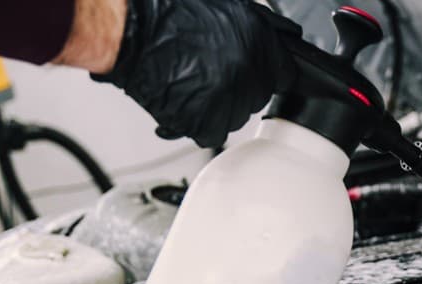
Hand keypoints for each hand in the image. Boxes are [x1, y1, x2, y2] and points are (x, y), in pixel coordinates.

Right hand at [89, 0, 301, 147]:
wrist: (133, 30)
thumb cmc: (172, 12)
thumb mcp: (230, 6)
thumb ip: (263, 26)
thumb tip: (287, 35)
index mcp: (262, 45)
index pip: (285, 74)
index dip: (267, 73)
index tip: (254, 74)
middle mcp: (250, 76)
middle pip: (257, 98)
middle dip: (239, 87)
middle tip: (208, 71)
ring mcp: (229, 102)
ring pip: (235, 117)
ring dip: (217, 106)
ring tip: (191, 81)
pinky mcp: (206, 123)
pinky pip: (211, 133)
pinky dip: (196, 123)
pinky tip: (182, 101)